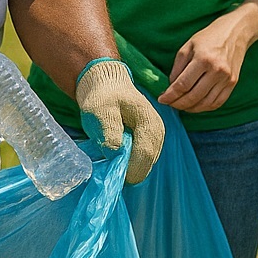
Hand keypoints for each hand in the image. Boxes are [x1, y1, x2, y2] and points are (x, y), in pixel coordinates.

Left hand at [74, 58, 164, 183]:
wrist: (106, 87)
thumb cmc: (102, 97)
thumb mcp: (99, 110)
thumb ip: (109, 131)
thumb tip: (115, 153)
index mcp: (150, 124)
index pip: (144, 156)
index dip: (126, 169)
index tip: (107, 170)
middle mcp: (158, 134)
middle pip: (145, 165)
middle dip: (125, 169)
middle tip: (105, 162)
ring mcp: (156, 141)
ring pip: (142, 166)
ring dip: (125, 166)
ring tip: (108, 154)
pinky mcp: (149, 145)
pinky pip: (139, 163)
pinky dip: (126, 163)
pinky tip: (114, 153)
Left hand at [160, 14, 252, 112]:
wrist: (235, 32)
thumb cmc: (208, 37)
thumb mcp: (187, 46)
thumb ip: (177, 67)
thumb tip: (171, 87)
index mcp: (203, 59)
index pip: (183, 84)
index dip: (170, 95)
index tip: (162, 99)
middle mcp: (217, 71)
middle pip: (193, 96)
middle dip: (178, 104)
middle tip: (169, 104)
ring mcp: (226, 79)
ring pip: (205, 103)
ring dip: (190, 108)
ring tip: (180, 106)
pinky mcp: (233, 83)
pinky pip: (217, 103)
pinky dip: (204, 108)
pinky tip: (195, 105)